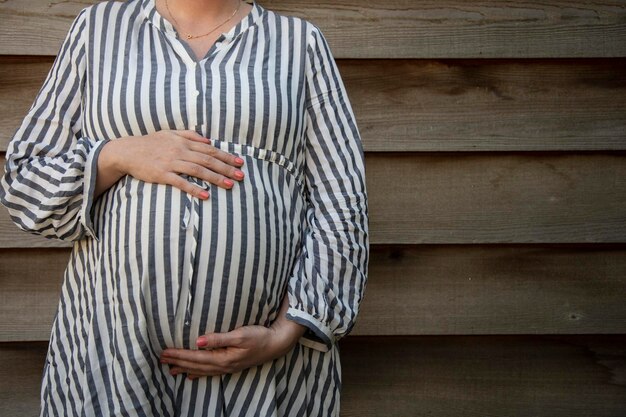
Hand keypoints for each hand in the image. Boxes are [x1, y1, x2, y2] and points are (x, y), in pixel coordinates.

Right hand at [96, 129, 244, 198]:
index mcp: (183, 142)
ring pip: (198, 170)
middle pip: (208, 160)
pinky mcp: (162, 174)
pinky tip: (205, 195)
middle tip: (241, 176)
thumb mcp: (170, 134)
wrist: (127, 151)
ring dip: (215, 178)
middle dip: (226, 168)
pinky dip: (194, 188)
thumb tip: (208, 141)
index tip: (239, 163)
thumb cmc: (150, 143)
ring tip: (229, 186)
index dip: (226, 156)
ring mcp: (171, 162)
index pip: (210, 149)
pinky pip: (181, 182)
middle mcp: (180, 151)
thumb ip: (190, 136)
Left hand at [160, 294, 307, 378]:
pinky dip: (198, 373)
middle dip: (178, 362)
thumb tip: (198, 341)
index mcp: (224, 358)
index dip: (179, 355)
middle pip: (196, 365)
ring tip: (170, 369)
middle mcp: (224, 366)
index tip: (165, 352)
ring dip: (185, 368)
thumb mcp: (239, 334)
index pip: (196, 357)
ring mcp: (228, 368)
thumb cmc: (259, 336)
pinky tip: (191, 375)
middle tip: (161, 359)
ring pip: (201, 370)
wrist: (276, 343)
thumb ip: (218, 338)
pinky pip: (210, 372)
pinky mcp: (231, 365)